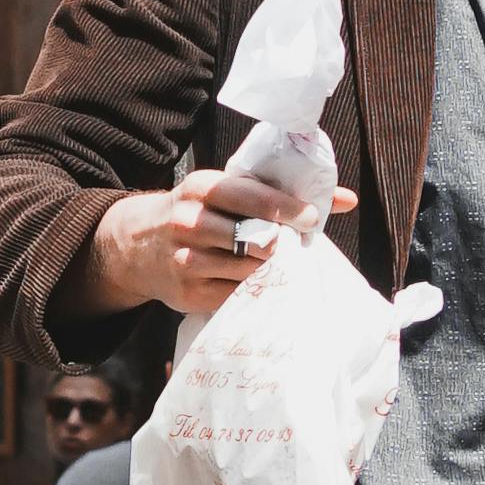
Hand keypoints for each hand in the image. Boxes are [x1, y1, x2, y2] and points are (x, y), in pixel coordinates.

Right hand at [88, 177, 308, 318]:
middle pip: (248, 237)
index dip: (283, 207)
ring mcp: (184, 261)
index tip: (311, 217)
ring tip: (283, 267)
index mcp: (202, 189)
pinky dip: (254, 292)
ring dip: (270, 270)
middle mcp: (188, 223)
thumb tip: (347, 200)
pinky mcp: (186, 294)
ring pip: (244, 270)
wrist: (136, 245)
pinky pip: (233, 296)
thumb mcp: (226, 192)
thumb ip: (280, 194)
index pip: (247, 196)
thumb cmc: (200, 213)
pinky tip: (262, 285)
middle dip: (278, 243)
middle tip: (296, 246)